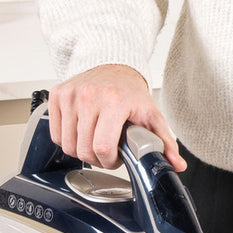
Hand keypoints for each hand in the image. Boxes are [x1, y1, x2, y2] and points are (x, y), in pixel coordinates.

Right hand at [47, 64, 185, 171]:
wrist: (114, 67)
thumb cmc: (130, 93)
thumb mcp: (152, 116)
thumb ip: (165, 143)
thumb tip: (177, 164)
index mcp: (114, 101)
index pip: (102, 147)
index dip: (108, 161)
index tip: (115, 158)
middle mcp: (89, 95)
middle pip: (84, 150)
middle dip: (97, 158)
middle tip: (107, 150)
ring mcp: (70, 94)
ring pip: (68, 145)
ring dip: (81, 151)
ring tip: (95, 141)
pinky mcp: (57, 95)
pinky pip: (56, 134)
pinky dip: (68, 140)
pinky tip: (82, 133)